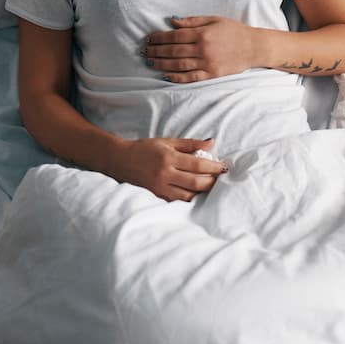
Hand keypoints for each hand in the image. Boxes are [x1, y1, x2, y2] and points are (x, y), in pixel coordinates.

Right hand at [108, 137, 226, 201]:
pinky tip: (196, 194)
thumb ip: (190, 144)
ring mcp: (160, 188)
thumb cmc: (145, 149)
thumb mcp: (167, 142)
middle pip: (196, 183)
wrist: (120, 160)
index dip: (214, 167)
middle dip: (212, 182)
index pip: (197, 165)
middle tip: (221, 179)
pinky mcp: (156, 196)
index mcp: (168, 158)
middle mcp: (165, 174)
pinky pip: (177, 201)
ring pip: (188, 196)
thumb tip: (212, 143)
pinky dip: (189, 199)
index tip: (224, 167)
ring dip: (203, 193)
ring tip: (211, 186)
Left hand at [142, 16, 258, 82]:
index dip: (159, 38)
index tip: (149, 39)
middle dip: (156, 51)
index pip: (175, 36)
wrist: (253, 47)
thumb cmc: (233, 30)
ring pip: (179, 65)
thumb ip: (192, 21)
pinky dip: (177, 77)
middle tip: (144, 51)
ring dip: (162, 64)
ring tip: (150, 62)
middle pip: (174, 51)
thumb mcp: (214, 20)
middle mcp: (203, 49)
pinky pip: (191, 77)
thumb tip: (172, 21)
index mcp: (203, 34)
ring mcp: (207, 63)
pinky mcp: (212, 74)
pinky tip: (166, 75)